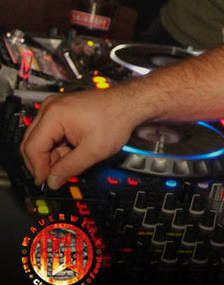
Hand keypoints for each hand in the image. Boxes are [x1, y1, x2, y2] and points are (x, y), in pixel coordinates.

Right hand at [20, 89, 142, 189]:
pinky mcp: (61, 110)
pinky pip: (50, 133)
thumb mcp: (93, 150)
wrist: (130, 103)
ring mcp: (55, 108)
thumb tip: (53, 181)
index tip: (45, 181)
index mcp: (54, 115)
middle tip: (56, 175)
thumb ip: (70, 169)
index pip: (32, 147)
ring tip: (74, 158)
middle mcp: (50, 108)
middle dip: (44, 162)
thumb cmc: (117, 117)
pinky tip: (74, 150)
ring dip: (53, 154)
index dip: (37, 168)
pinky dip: (58, 145)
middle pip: (32, 142)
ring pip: (41, 139)